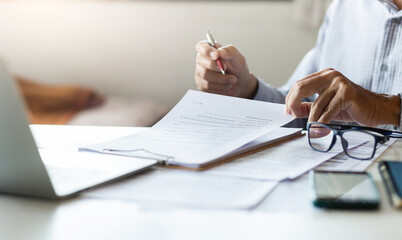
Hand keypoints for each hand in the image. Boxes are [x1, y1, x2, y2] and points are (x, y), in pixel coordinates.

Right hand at [194, 41, 256, 98]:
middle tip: (226, 68)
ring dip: (221, 78)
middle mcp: (203, 60)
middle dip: (214, 65)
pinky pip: (207, 86)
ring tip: (233, 79)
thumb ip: (230, 52)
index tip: (216, 55)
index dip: (206, 50)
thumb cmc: (237, 69)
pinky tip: (227, 85)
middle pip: (200, 61)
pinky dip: (220, 86)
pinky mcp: (202, 85)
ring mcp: (201, 73)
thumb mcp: (238, 58)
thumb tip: (220, 51)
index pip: (201, 46)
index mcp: (210, 49)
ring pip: (205, 75)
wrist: (240, 85)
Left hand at [285, 68, 399, 126]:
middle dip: (293, 104)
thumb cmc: (350, 107)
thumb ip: (308, 106)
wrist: (375, 109)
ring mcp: (339, 83)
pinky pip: (327, 112)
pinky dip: (321, 123)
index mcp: (323, 75)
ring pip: (316, 105)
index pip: (299, 84)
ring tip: (312, 129)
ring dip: (312, 120)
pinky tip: (319, 130)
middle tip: (293, 116)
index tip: (288, 111)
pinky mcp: (347, 93)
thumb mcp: (325, 105)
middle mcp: (330, 75)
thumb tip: (291, 111)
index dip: (290, 99)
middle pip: (301, 88)